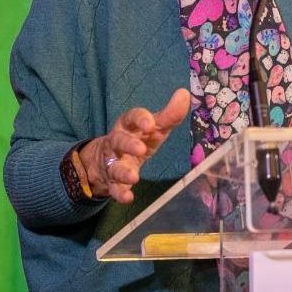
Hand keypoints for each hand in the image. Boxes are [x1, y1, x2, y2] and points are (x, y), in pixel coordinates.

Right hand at [82, 88, 189, 203]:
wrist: (106, 159)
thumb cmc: (137, 138)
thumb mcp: (154, 127)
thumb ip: (169, 114)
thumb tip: (185, 93)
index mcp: (128, 125)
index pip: (131, 117)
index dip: (140, 119)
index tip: (151, 124)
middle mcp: (117, 142)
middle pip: (118, 141)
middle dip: (128, 144)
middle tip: (141, 149)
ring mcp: (113, 162)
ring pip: (114, 166)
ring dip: (123, 172)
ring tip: (134, 177)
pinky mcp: (112, 182)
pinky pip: (114, 189)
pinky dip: (119, 193)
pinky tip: (128, 198)